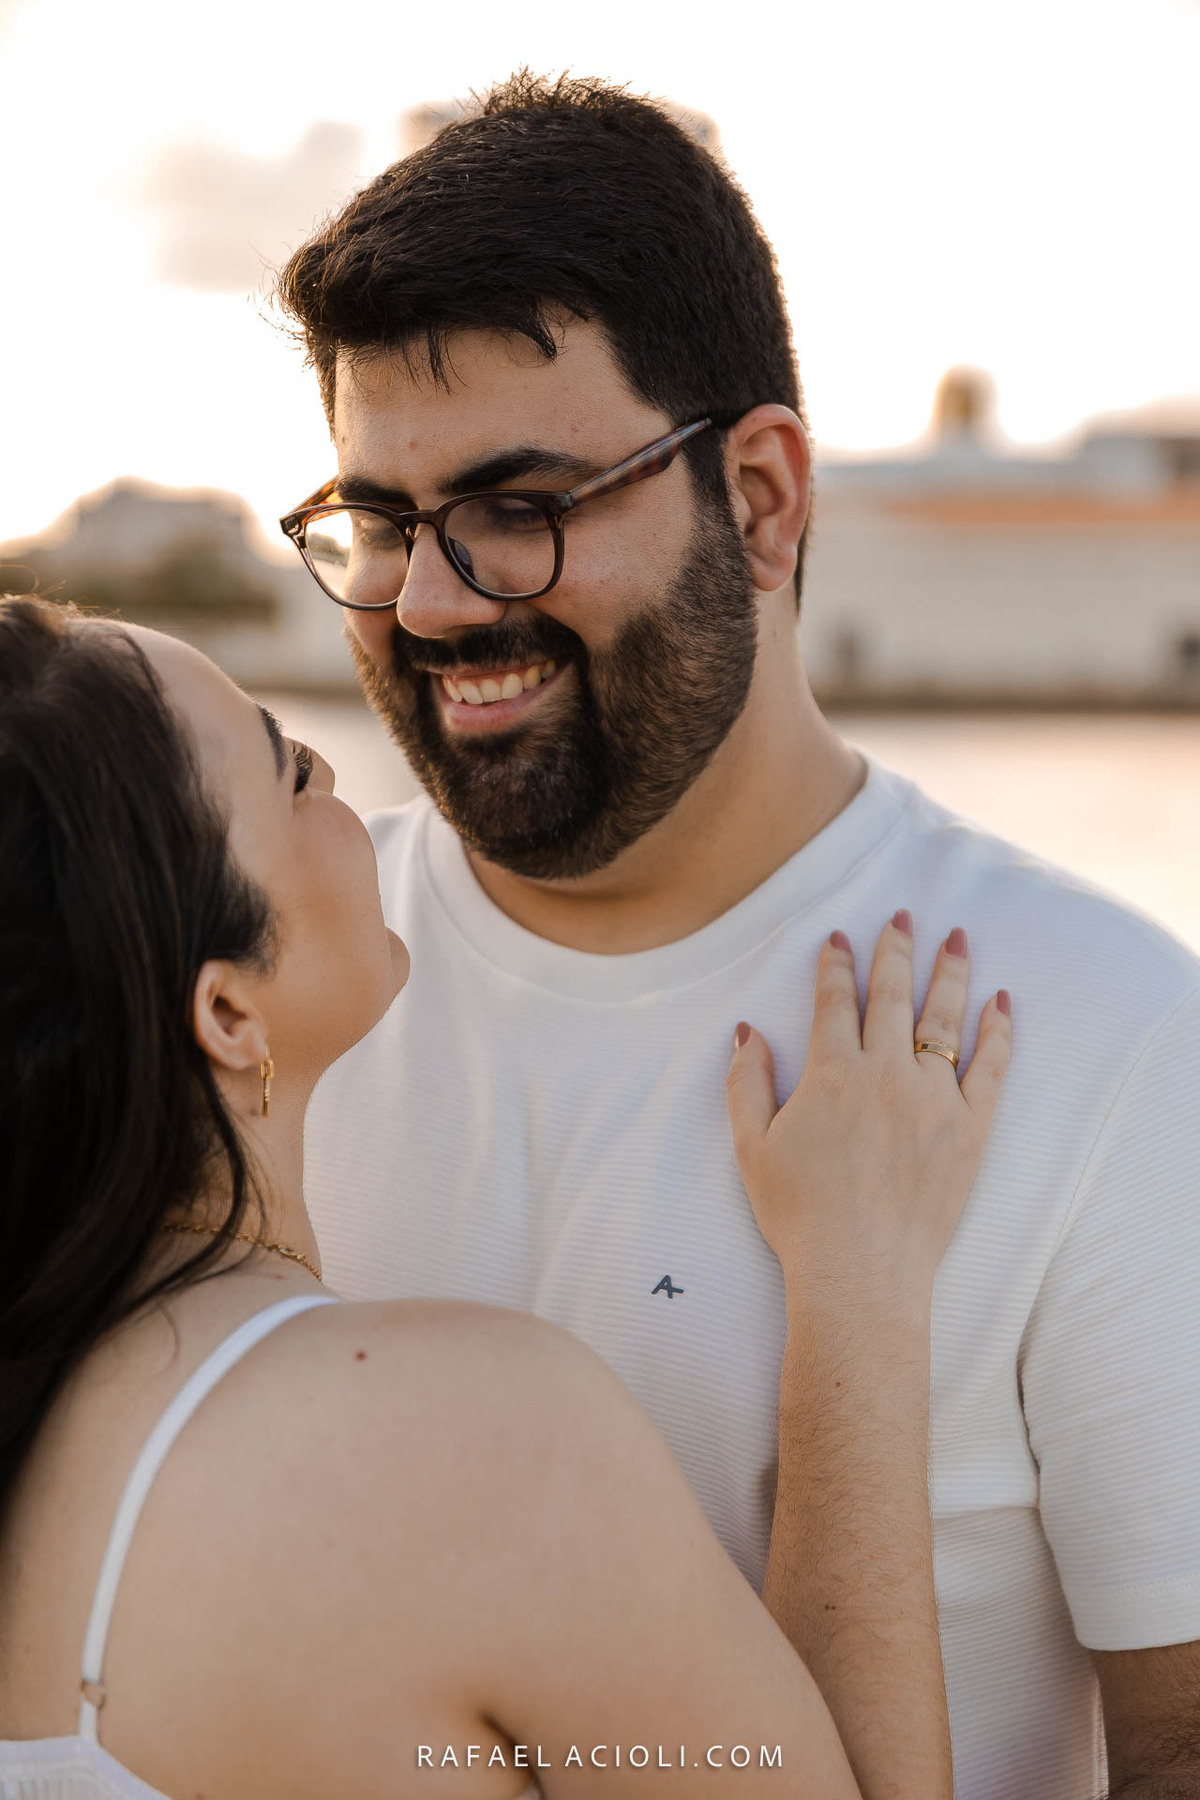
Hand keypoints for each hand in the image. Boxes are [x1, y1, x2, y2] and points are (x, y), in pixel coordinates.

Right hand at [727, 912, 1010, 1312]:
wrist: (860, 1272)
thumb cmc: (800, 1215)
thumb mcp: (751, 1147)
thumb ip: (746, 1082)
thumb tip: (747, 1030)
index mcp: (831, 1073)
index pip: (834, 1000)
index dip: (835, 964)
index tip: (839, 937)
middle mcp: (885, 1073)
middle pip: (892, 994)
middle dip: (895, 948)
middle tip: (902, 915)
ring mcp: (933, 1099)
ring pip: (944, 1018)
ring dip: (949, 972)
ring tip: (957, 936)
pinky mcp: (969, 1130)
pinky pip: (991, 1068)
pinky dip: (998, 1031)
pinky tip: (1002, 1001)